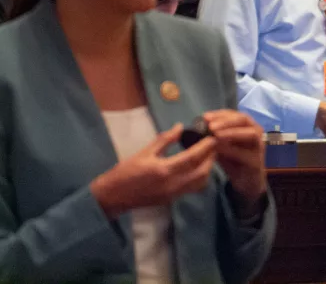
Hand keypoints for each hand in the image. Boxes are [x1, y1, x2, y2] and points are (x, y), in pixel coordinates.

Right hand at [90, 123, 216, 218]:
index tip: (213, 137)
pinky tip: (197, 166)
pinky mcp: (172, 199)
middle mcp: (173, 184)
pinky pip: (193, 188)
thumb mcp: (144, 152)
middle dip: (211, 158)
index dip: (206, 147)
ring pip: (200, 182)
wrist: (112, 197)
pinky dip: (200, 177)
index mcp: (164, 170)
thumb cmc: (125, 172)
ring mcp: (174, 194)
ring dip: (207, 168)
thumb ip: (164, 140)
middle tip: (213, 145)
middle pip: (202, 172)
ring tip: (207, 155)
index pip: (193, 158)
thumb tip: (180, 127)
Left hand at [203, 109, 266, 210]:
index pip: (234, 114)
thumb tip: (199, 127)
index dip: (219, 114)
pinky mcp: (257, 159)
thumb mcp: (221, 146)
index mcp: (246, 125)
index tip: (205, 117)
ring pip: (250, 133)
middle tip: (211, 126)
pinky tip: (220, 149)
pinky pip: (246, 152)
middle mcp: (256, 131)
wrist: (246, 181)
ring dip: (232, 132)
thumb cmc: (233, 160)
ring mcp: (259, 145)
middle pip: (243, 119)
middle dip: (226, 121)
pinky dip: (233, 149)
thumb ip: (214, 137)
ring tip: (216, 134)